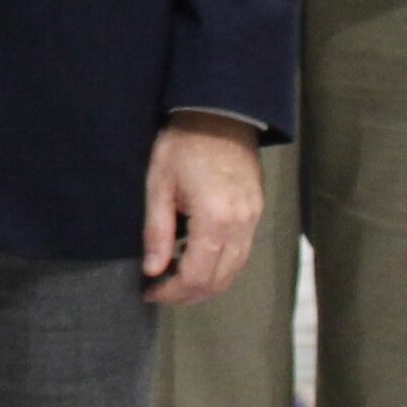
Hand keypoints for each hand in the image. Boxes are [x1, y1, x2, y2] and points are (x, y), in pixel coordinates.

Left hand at [138, 117, 264, 307]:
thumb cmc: (182, 144)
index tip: (149, 291)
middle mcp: (241, 224)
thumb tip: (153, 271)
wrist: (220, 112)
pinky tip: (195, 259)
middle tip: (160, 291)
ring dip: (206, 284)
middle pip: (219, 280)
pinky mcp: (257, 211)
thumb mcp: (158, 184)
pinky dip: (220, 266)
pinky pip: (241, 253)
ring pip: (234, 270)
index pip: (195, 275)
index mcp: (214, 218)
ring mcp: (253, 218)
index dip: (171, 291)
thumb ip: (156, 231)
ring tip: (175, 280)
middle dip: (188, 294)